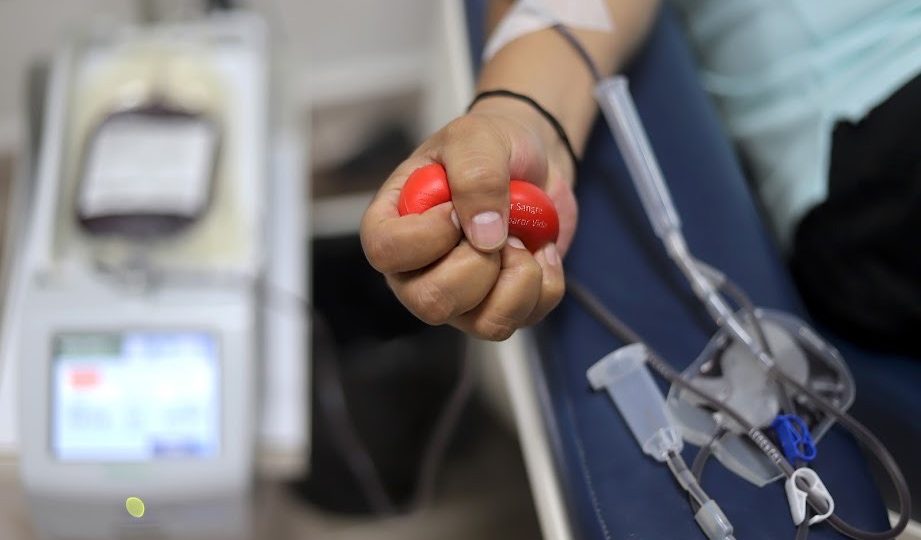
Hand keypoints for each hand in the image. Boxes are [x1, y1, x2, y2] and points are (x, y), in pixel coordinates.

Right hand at [360, 98, 577, 339]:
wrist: (535, 160)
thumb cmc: (489, 144)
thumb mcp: (476, 138)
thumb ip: (475, 177)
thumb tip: (484, 235)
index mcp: (394, 224)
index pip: (385, 253)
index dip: (427, 236)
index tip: (455, 209)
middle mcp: (417, 271)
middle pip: (432, 302)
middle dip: (480, 264)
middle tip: (497, 226)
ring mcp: (459, 297)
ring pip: (483, 324)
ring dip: (518, 278)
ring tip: (521, 240)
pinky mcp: (499, 307)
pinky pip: (524, 318)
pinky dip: (546, 282)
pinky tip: (540, 249)